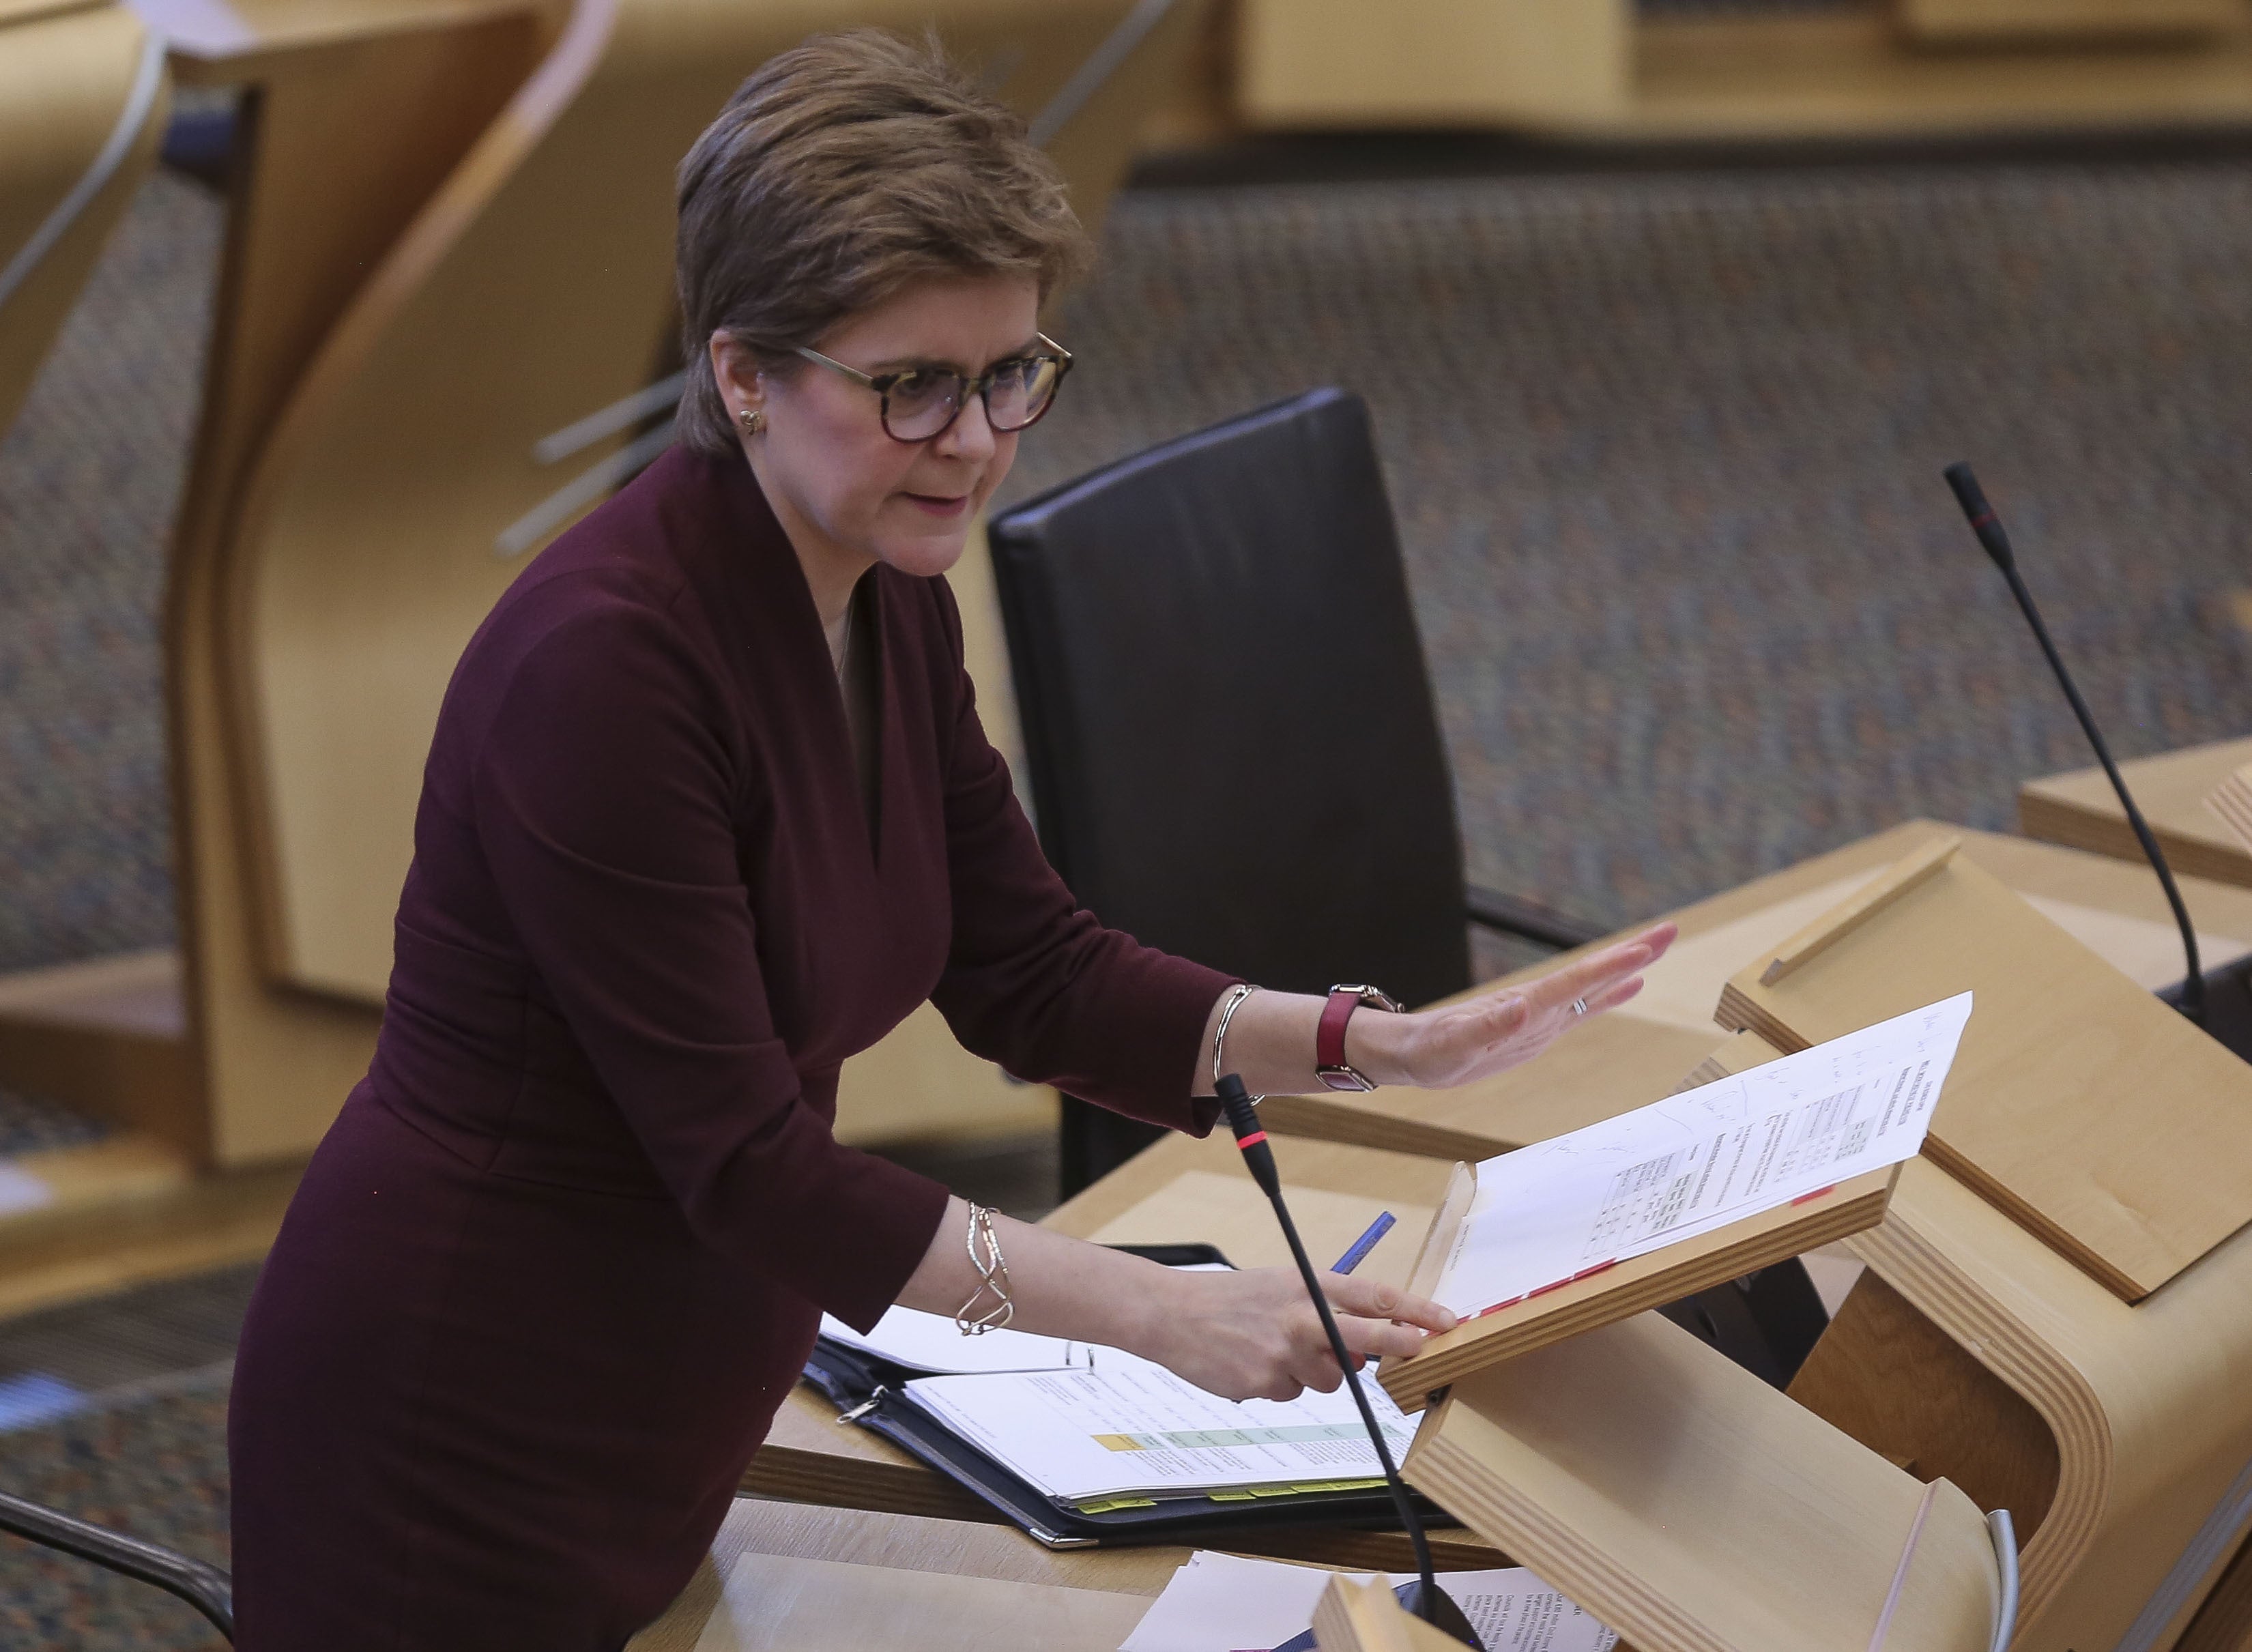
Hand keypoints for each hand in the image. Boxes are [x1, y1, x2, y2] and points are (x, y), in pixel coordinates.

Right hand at [1133, 1265, 1456, 1402]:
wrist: (1172, 1314)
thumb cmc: (1232, 1299)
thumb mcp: (1282, 1288)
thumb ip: (1325, 1313)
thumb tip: (1363, 1352)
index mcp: (1309, 1285)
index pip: (1375, 1295)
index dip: (1416, 1310)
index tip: (1448, 1320)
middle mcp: (1302, 1316)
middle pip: (1369, 1335)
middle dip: (1403, 1344)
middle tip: (1427, 1350)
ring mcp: (1284, 1352)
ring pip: (1329, 1379)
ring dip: (1313, 1372)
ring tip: (1273, 1349)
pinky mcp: (1265, 1382)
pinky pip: (1292, 1393)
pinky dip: (1278, 1383)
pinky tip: (1251, 1362)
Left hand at [1352, 923, 1676, 1090]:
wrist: (1413, 1054)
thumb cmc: (1430, 1051)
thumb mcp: (1454, 1046)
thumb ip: (1486, 1029)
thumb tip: (1521, 1009)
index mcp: (1523, 1007)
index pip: (1574, 983)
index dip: (1610, 967)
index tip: (1643, 950)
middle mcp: (1538, 1005)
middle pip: (1591, 974)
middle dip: (1631, 953)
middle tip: (1671, 930)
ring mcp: (1541, 1016)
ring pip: (1592, 986)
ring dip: (1626, 967)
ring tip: (1659, 948)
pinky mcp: (1539, 1029)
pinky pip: (1582, 1009)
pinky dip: (1609, 995)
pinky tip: (1631, 986)